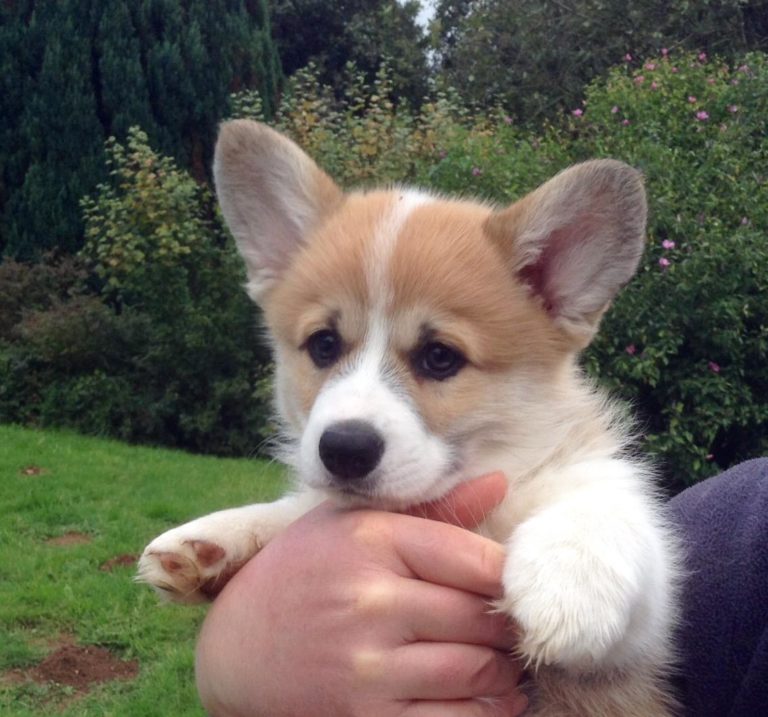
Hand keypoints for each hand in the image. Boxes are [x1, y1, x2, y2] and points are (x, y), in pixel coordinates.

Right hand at [195, 473, 527, 715]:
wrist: (237, 650)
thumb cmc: (304, 572)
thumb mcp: (354, 524)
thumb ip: (431, 509)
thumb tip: (499, 483)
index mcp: (369, 541)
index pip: (474, 557)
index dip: (507, 574)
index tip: (511, 583)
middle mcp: (369, 602)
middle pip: (480, 617)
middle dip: (505, 623)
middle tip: (512, 624)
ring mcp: (366, 668)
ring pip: (477, 671)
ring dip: (504, 670)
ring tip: (505, 660)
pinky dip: (484, 712)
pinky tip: (488, 698)